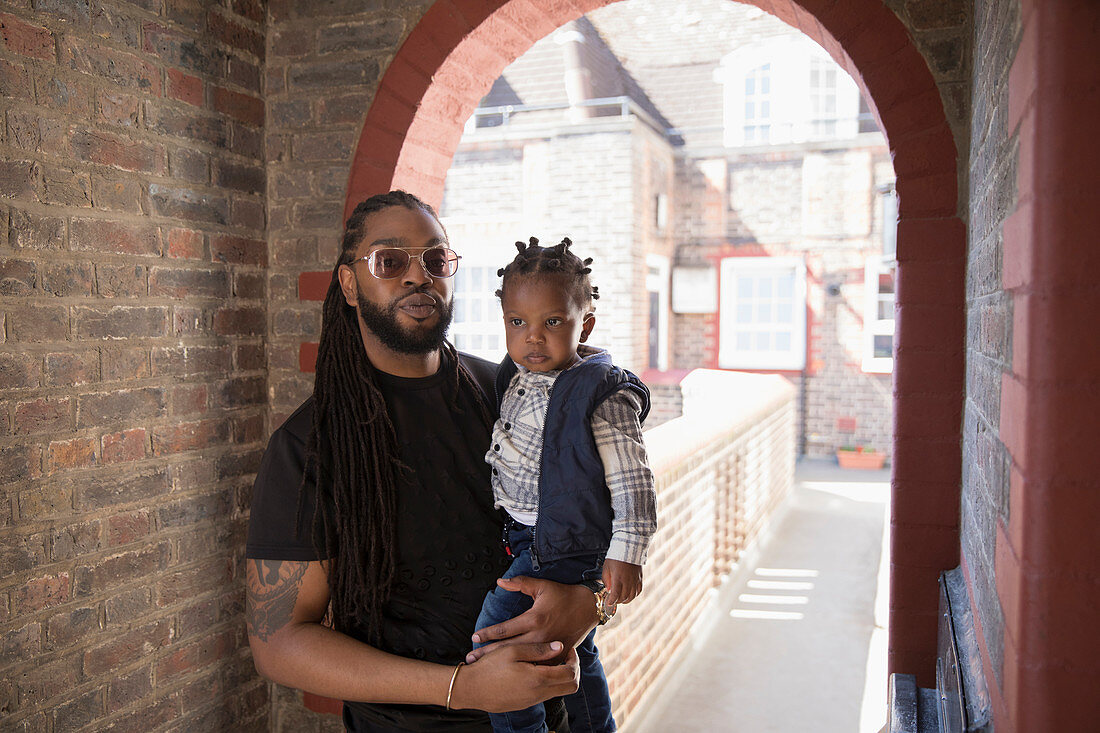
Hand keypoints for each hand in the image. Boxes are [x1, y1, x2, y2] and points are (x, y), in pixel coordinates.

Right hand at [452, 643, 579, 712]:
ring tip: (548, 660)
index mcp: (538, 678)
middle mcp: (539, 694)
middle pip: (571, 686)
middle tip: (565, 656)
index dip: (574, 659)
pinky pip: (545, 694)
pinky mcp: (524, 704)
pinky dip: (548, 683)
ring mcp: (532, 701)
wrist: (470, 689)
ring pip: (559, 691)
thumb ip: (538, 649)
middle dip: (573, 670)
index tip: (567, 648)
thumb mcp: (512, 650)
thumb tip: (560, 646)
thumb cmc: (489, 667)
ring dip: (560, 676)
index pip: (570, 673)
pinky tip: (535, 670)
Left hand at [466, 577, 595, 662]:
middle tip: (471, 659)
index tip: (474, 637)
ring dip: (504, 663)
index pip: (505, 629)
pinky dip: (526, 670)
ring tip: (486, 669)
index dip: (488, 633)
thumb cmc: (564, 595)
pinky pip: (539, 666)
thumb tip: (500, 582)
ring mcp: (549, 647)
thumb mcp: (542, 586)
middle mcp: (540, 635)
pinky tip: (513, 677)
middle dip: (488, 654)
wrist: (589, 607)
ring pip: (522, 660)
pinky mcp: (557, 655)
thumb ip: (520, 583)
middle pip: (508, 648)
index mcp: (534, 618)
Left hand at [602, 559, 641, 605]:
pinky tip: (629, 594)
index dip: (612, 601)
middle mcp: (628, 581)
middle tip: (613, 600)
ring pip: (632, 596)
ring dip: (626, 600)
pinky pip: (638, 591)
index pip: (615, 595)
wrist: (629, 548)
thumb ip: (606, 580)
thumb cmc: (615, 557)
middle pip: (624, 597)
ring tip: (621, 599)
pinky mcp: (640, 578)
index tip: (609, 603)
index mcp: (618, 578)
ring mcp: (635, 580)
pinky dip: (634, 595)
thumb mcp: (606, 567)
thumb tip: (609, 590)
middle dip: (617, 601)